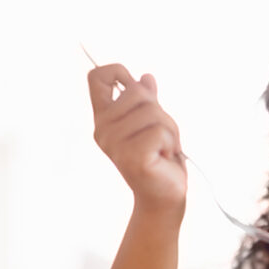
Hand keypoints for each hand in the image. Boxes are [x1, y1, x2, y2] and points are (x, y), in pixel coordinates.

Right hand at [88, 64, 185, 213]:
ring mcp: (115, 144)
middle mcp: (104, 129)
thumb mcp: (154, 125)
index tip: (135, 84)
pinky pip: (160, 133)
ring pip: (153, 113)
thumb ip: (147, 102)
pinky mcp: (132, 157)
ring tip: (163, 149)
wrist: (164, 196)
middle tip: (162, 137)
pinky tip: (164, 158)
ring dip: (169, 131)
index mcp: (105, 117)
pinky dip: (171, 144)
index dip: (118, 72)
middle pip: (137, 92)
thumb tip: (146, 77)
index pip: (97, 78)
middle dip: (160, 112)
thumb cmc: (159, 160)